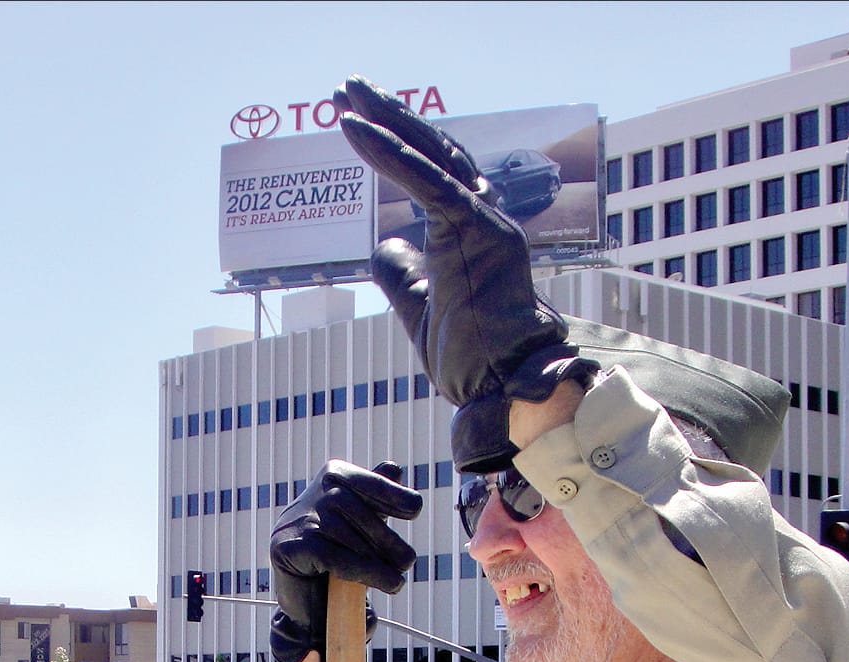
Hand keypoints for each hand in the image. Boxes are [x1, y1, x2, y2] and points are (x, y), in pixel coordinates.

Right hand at [269, 461, 419, 661]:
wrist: (304, 594)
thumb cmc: (339, 550)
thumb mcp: (361, 522)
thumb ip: (376, 496)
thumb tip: (394, 467)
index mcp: (334, 475)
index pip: (369, 482)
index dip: (393, 494)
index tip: (414, 510)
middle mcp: (315, 492)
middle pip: (358, 511)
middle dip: (387, 539)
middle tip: (407, 562)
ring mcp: (298, 519)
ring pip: (347, 537)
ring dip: (379, 562)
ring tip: (397, 580)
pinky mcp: (288, 547)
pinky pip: (334, 557)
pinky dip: (366, 572)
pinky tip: (389, 583)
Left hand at [336, 76, 588, 470]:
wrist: (501, 386)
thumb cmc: (471, 357)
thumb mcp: (420, 309)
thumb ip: (403, 274)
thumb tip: (385, 243)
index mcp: (472, 232)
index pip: (434, 172)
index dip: (399, 143)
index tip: (358, 121)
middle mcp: (484, 217)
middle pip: (433, 150)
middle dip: (390, 115)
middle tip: (347, 88)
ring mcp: (484, 221)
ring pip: (431, 155)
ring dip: (386, 119)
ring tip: (347, 93)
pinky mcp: (477, 231)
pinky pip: (427, 181)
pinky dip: (390, 152)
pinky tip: (356, 129)